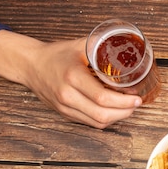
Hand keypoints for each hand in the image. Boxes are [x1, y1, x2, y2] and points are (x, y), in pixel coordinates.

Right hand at [0, 31, 141, 128]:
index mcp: (72, 77)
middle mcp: (67, 95)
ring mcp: (65, 107)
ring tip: (128, 108)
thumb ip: (100, 45)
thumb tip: (124, 46)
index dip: (123, 102)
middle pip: (102, 115)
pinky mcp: (65, 114)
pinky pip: (90, 123)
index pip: (102, 98)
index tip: (136, 98)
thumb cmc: (55, 55)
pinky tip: (114, 112)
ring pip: (97, 122)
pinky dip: (105, 120)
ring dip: (117, 118)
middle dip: (124, 112)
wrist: (31, 65)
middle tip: (135, 104)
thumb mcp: (78, 45)